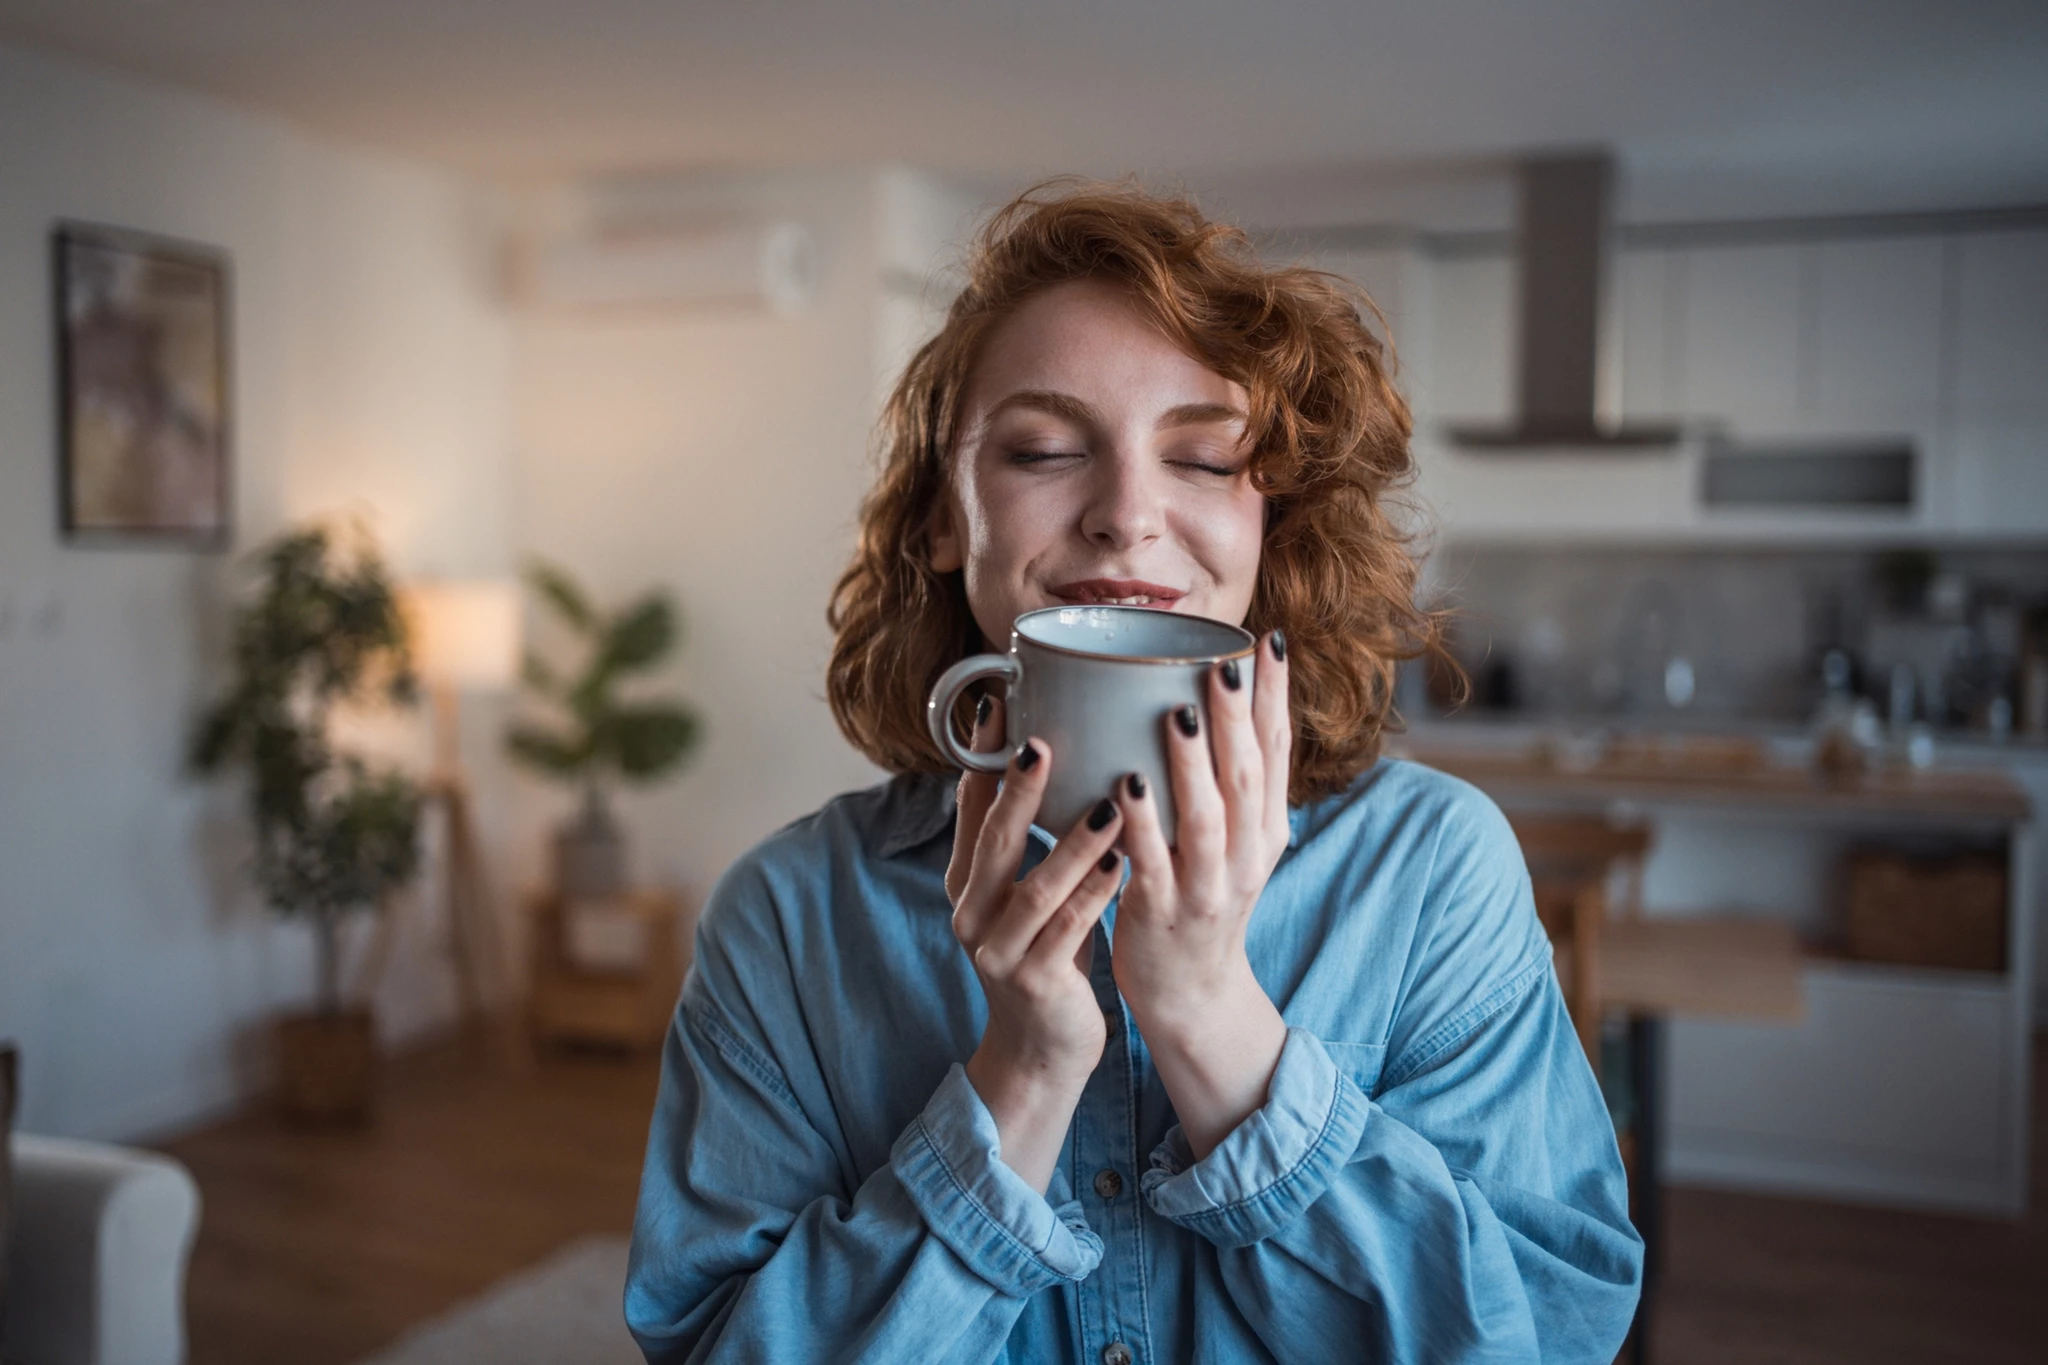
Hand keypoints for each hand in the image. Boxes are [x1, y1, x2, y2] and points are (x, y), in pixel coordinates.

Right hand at [948, 694, 1126, 1190]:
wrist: (1042, 1048)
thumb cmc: (1047, 953)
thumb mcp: (1031, 890)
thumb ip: (1033, 837)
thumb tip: (1062, 752)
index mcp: (966, 878)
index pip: (969, 803)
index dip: (983, 754)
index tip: (1003, 703)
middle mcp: (970, 909)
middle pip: (991, 837)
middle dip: (1019, 789)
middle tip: (1044, 740)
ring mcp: (995, 948)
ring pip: (1033, 887)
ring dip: (1072, 843)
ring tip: (1110, 801)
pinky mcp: (1030, 981)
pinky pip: (1066, 930)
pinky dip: (1094, 895)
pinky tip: (1123, 864)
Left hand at [1112, 631, 1292, 1157]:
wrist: (1191, 993)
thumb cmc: (1200, 897)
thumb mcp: (1234, 841)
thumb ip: (1228, 782)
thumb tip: (1214, 698)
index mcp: (1266, 828)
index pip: (1278, 751)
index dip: (1275, 696)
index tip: (1270, 640)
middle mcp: (1247, 854)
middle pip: (1248, 776)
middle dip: (1236, 717)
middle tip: (1222, 663)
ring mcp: (1209, 887)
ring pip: (1207, 819)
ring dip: (1192, 765)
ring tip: (1176, 716)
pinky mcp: (1165, 914)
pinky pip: (1152, 864)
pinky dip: (1143, 825)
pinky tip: (1126, 786)